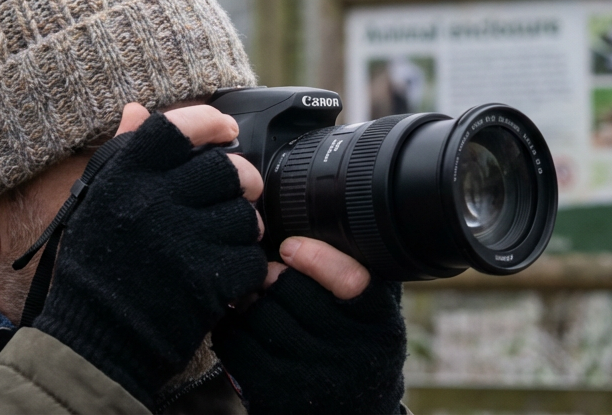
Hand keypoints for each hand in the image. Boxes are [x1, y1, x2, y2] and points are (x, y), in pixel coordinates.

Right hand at [33, 106, 266, 405]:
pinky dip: (245, 267)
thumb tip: (137, 110)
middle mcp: (152, 201)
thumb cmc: (97, 268)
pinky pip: (249, 256)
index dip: (209, 122)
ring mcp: (180, 240)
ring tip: (226, 239)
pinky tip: (226, 272)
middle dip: (241, 180)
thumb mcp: (97, 203)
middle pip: (225, 168)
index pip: (177, 127)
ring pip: (244, 214)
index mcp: (123, 177)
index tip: (227, 129)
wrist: (96, 341)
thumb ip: (122, 154)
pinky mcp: (205, 279)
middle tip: (239, 192)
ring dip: (244, 226)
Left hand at [211, 237, 406, 414]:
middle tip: (267, 270)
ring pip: (261, 315)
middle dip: (272, 275)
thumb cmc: (355, 348)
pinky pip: (237, 343)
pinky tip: (241, 323)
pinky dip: (231, 325)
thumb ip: (358, 268)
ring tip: (254, 295)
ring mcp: (313, 379)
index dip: (316, 257)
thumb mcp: (372, 312)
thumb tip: (322, 216)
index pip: (352, 281)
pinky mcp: (275, 396)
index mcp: (379, 324)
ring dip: (248, 298)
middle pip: (293, 292)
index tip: (290, 245)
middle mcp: (352, 354)